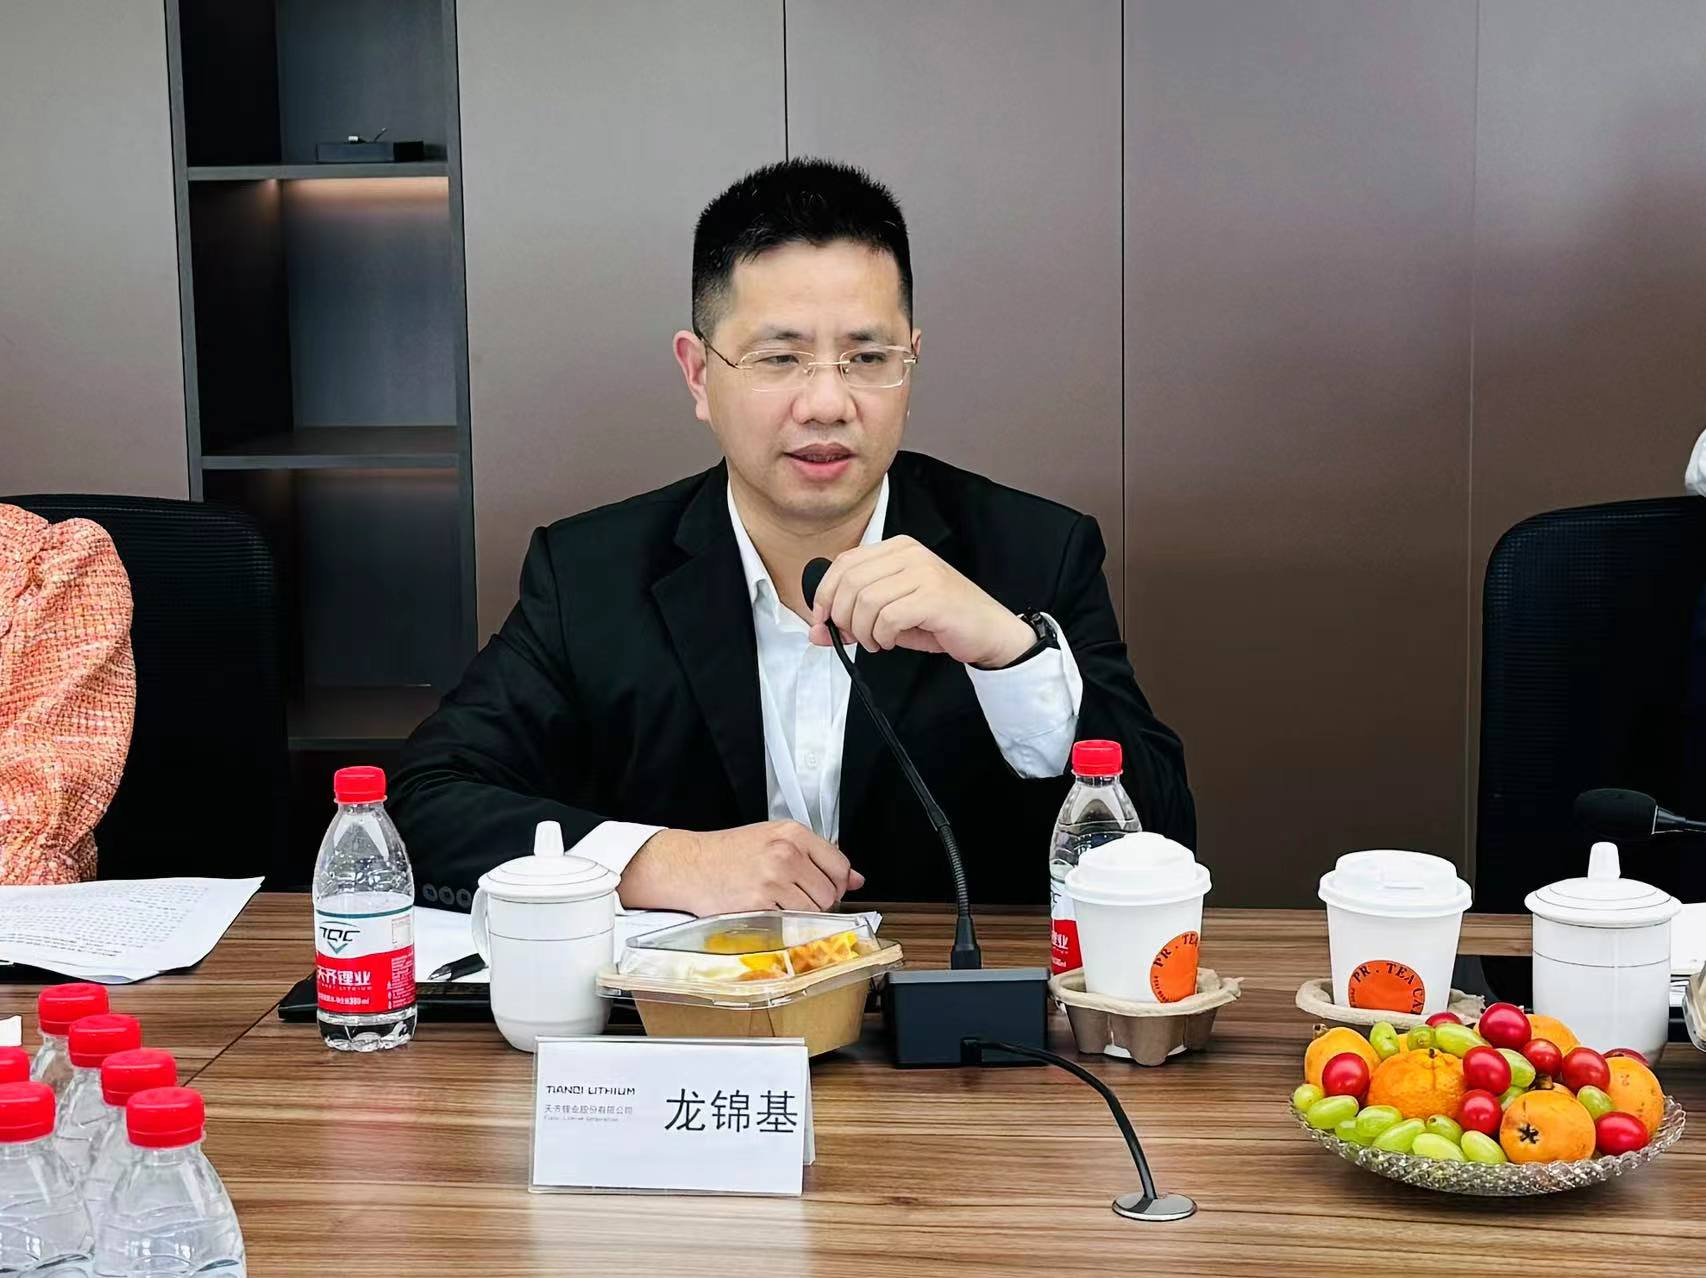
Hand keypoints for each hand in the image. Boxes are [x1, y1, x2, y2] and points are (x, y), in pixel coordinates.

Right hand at [618, 821, 865, 914]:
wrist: (688, 865)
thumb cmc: (729, 853)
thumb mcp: (774, 840)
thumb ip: (816, 857)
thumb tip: (856, 879)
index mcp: (793, 833)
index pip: (840, 865)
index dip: (837, 883)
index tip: (827, 889)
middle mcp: (786, 853)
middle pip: (830, 893)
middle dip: (819, 902)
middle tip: (795, 899)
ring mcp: (773, 879)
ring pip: (814, 911)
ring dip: (802, 916)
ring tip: (778, 905)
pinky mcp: (760, 904)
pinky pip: (791, 923)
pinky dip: (783, 925)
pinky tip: (766, 912)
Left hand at [809, 535, 1035, 668]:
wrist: (988, 632)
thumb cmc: (939, 620)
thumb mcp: (889, 614)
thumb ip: (853, 617)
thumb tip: (816, 631)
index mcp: (896, 548)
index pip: (843, 563)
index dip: (824, 594)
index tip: (822, 621)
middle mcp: (909, 553)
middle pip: (850, 582)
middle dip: (842, 617)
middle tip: (853, 637)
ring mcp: (923, 572)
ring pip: (865, 601)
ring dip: (863, 631)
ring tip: (876, 642)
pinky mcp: (933, 596)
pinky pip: (887, 617)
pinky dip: (882, 636)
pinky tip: (891, 641)